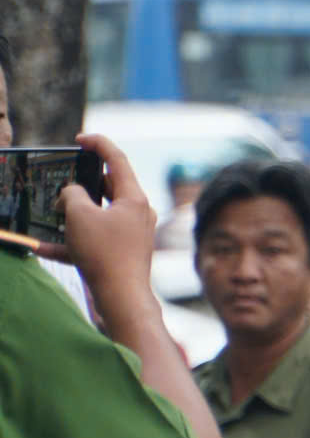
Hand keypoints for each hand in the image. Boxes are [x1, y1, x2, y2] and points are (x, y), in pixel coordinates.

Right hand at [47, 135, 159, 304]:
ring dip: (73, 214)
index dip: (98, 144)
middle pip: (107, 187)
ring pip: (98, 215)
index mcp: (134, 198)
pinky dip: (71, 242)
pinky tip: (43, 247)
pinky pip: (94, 240)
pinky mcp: (123, 253)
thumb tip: (72, 194)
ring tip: (51, 214)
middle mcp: (138, 213)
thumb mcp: (79, 215)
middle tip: (61, 182)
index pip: (117, 160)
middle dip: (81, 184)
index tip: (79, 139)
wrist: (122, 298)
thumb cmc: (104, 254)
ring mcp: (132, 234)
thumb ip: (72, 194)